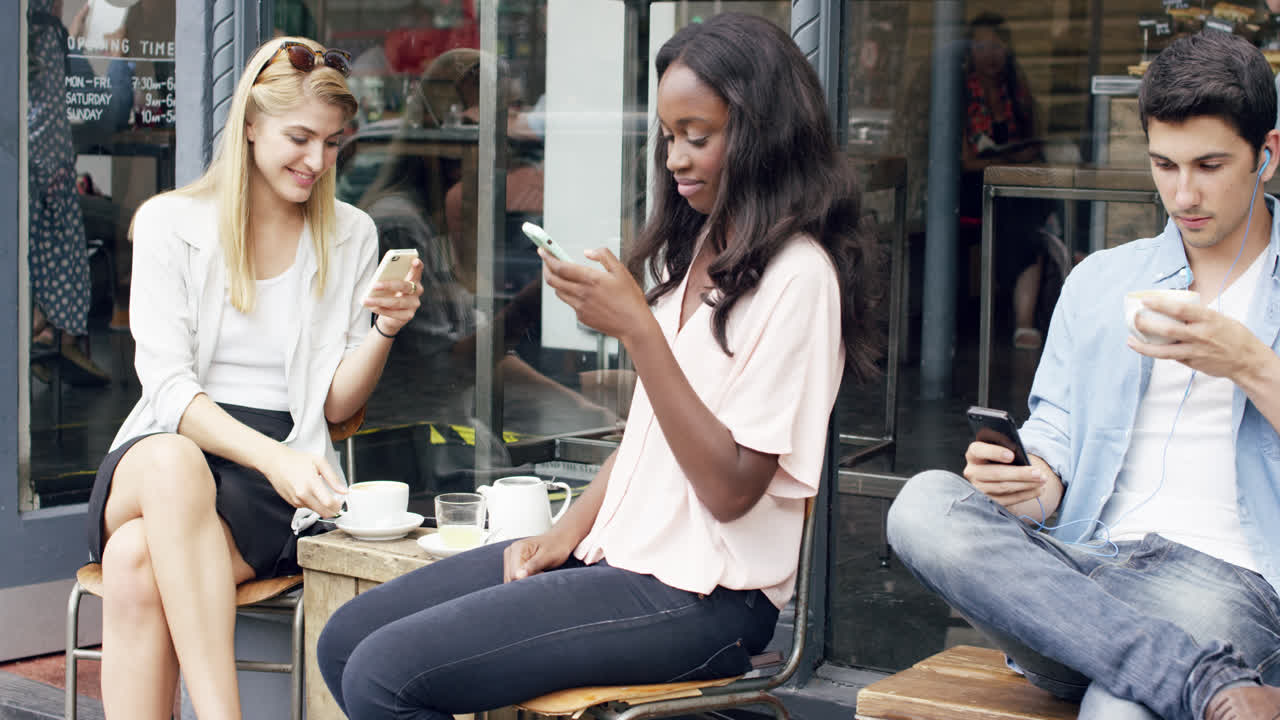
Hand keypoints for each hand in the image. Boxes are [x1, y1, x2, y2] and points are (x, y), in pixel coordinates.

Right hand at [260, 445, 346, 517]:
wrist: (276, 462)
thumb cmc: (297, 460)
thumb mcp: (320, 462)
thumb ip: (333, 478)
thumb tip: (344, 491)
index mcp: (311, 483)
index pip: (328, 503)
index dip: (338, 506)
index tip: (341, 503)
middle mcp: (302, 494)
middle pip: (323, 512)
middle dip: (332, 510)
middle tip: (336, 503)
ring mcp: (296, 500)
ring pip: (315, 511)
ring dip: (322, 507)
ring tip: (321, 493)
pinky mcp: (292, 503)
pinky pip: (306, 507)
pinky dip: (312, 503)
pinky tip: (310, 492)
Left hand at [364, 259, 423, 335]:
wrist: (391, 315)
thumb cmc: (389, 293)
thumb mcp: (389, 284)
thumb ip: (388, 278)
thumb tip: (377, 280)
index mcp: (413, 279)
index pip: (418, 271)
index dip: (418, 266)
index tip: (414, 260)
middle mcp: (417, 291)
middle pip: (404, 286)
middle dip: (388, 285)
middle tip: (374, 285)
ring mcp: (414, 304)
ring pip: (397, 302)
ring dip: (379, 301)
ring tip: (366, 300)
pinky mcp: (409, 315)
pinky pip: (394, 313)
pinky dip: (381, 310)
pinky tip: (372, 307)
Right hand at [502, 532, 574, 581]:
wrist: (559, 540)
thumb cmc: (556, 547)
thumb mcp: (548, 557)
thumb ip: (533, 565)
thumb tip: (518, 576)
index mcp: (518, 548)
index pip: (514, 574)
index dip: (528, 579)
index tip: (542, 573)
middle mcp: (510, 551)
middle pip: (510, 577)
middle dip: (525, 579)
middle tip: (541, 572)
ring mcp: (510, 556)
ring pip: (510, 578)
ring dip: (524, 579)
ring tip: (538, 571)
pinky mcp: (512, 562)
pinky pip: (513, 576)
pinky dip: (523, 578)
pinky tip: (533, 572)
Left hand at [540, 248, 651, 343]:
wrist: (633, 325)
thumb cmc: (630, 298)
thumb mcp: (621, 270)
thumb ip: (603, 256)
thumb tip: (588, 252)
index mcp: (590, 279)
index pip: (560, 267)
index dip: (548, 257)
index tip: (543, 250)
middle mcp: (581, 293)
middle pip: (552, 280)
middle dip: (546, 268)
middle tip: (547, 261)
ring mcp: (579, 307)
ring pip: (559, 291)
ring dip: (556, 281)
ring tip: (561, 274)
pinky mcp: (581, 317)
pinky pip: (570, 303)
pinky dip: (570, 294)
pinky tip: (580, 291)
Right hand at [963, 441, 1044, 508]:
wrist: (997, 472)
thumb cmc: (1001, 456)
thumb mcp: (1002, 449)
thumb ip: (1007, 450)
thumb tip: (1022, 457)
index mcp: (973, 454)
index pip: (979, 450)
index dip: (994, 452)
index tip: (1011, 455)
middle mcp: (971, 471)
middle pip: (996, 473)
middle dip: (1020, 474)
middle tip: (1039, 473)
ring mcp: (978, 488)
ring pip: (1003, 487)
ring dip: (1026, 485)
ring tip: (1042, 481)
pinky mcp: (987, 501)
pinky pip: (1007, 500)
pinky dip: (1025, 495)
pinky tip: (1038, 490)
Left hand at [1127, 297, 1265, 379]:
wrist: (1246, 360)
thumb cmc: (1232, 335)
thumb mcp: (1217, 318)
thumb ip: (1196, 315)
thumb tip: (1172, 309)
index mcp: (1208, 319)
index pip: (1181, 309)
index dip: (1161, 304)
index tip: (1145, 300)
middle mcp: (1200, 335)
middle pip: (1168, 330)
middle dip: (1147, 324)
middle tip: (1133, 319)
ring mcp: (1195, 351)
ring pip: (1164, 351)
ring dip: (1144, 346)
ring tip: (1130, 340)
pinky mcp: (1192, 364)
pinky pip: (1171, 357)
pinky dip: (1157, 353)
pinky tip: (1146, 348)